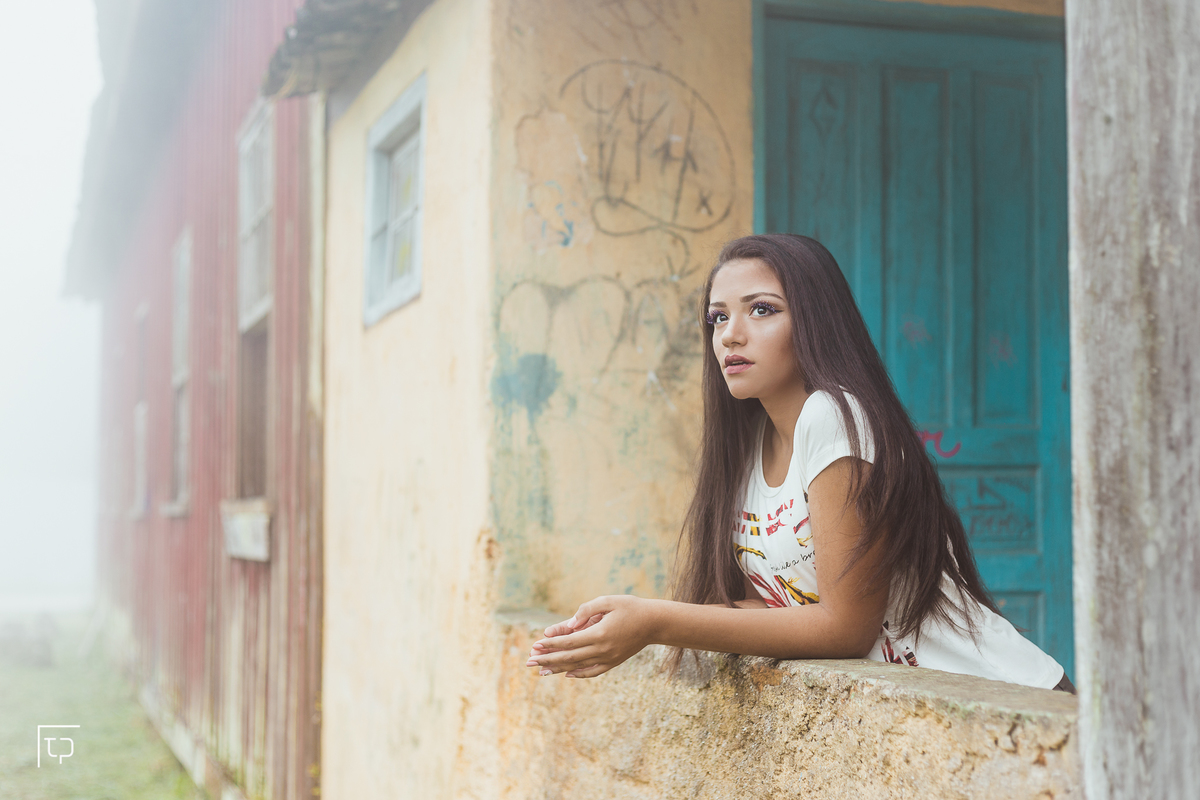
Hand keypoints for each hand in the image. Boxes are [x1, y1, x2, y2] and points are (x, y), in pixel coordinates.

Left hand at [525, 595, 655, 678]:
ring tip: (541, 671)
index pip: (569, 642)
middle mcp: (603, 649)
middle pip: (569, 657)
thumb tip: (568, 626)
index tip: (535, 645)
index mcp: (600, 633)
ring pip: (578, 666)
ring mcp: (608, 658)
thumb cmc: (630, 607)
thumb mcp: (607, 601)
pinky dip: (579, 674)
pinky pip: (593, 672)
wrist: (654, 623)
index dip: (551, 644)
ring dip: (558, 669)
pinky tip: (567, 674)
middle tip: (529, 662)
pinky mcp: (614, 662)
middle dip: (548, 659)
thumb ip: (586, 611)